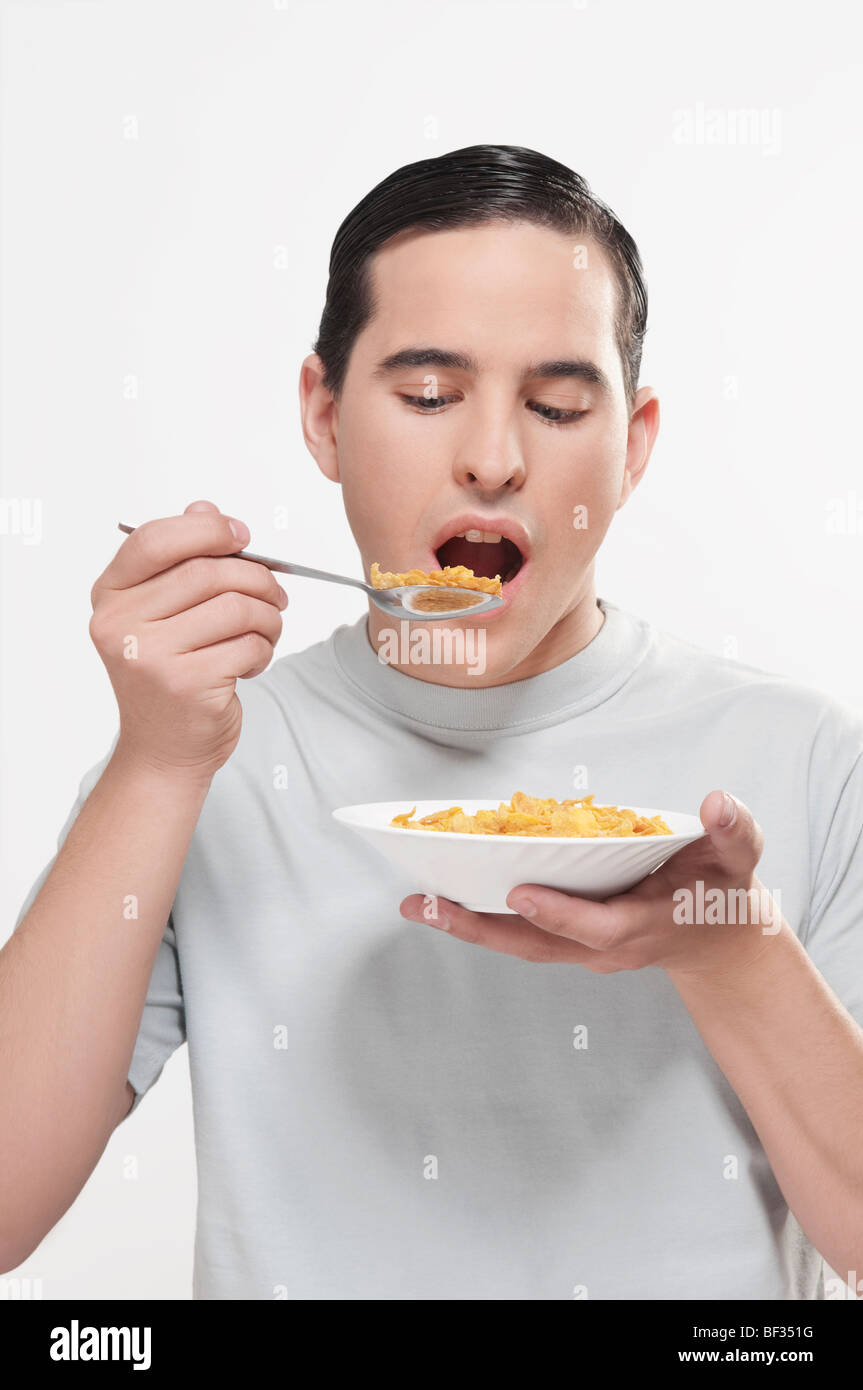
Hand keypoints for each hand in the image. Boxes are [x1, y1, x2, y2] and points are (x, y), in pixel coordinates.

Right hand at [89, 499, 287, 783]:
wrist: (163, 751)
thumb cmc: (169, 678)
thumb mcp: (163, 615)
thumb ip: (181, 560)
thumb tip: (205, 509)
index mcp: (110, 596)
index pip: (156, 539)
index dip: (207, 530)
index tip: (242, 537)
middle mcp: (121, 624)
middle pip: (208, 572)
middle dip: (257, 580)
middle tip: (276, 596)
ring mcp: (151, 656)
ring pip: (236, 607)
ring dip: (267, 618)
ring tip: (265, 633)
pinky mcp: (186, 684)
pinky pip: (247, 644)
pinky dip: (263, 650)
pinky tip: (252, 663)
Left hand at [400, 791, 784, 980]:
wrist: (717, 941)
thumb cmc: (723, 893)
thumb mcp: (738, 859)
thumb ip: (733, 831)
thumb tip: (717, 803)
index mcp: (642, 927)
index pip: (596, 927)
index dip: (559, 913)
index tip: (519, 892)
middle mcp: (603, 947)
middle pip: (535, 945)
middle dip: (480, 929)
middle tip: (426, 906)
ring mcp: (581, 949)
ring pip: (518, 944)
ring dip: (466, 926)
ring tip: (416, 903)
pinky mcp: (566, 939)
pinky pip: (516, 933)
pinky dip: (478, 919)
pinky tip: (440, 896)